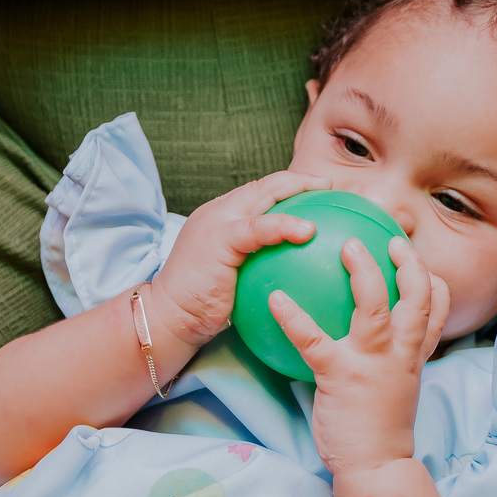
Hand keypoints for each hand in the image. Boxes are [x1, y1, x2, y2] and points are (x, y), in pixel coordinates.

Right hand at [148, 171, 330, 345]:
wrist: (168, 316)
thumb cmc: (201, 304)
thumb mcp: (232, 276)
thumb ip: (254, 262)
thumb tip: (290, 268)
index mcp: (222, 217)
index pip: (259, 193)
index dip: (288, 188)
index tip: (317, 192)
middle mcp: (220, 211)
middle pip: (265, 185)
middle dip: (299, 180)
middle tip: (328, 184)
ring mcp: (218, 221)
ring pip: (264, 193)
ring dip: (298, 188)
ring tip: (325, 190)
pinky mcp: (220, 238)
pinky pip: (259, 226)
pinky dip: (286, 225)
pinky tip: (309, 230)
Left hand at [269, 236, 449, 474]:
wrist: (375, 468)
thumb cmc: (380, 428)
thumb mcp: (398, 387)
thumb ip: (392, 359)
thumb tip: (372, 338)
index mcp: (414, 354)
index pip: (436, 308)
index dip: (432, 278)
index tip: (416, 259)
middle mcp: (400, 352)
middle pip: (418, 296)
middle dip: (407, 262)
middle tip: (390, 238)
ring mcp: (372, 362)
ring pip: (376, 306)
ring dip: (363, 272)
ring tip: (347, 246)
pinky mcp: (340, 375)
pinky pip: (313, 338)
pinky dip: (293, 316)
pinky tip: (275, 298)